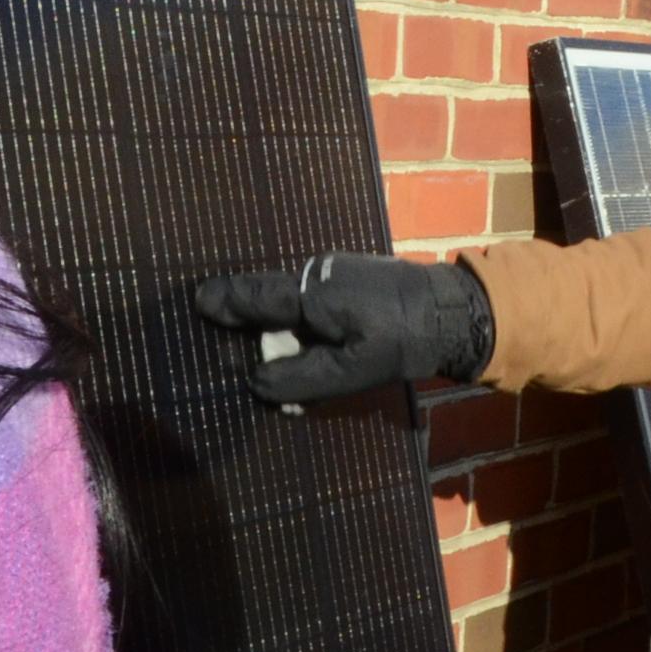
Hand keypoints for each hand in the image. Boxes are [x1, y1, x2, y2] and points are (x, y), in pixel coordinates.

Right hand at [191, 254, 495, 405]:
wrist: (452, 311)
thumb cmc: (401, 341)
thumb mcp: (351, 371)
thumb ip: (299, 378)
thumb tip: (254, 381)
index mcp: (313, 295)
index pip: (257, 298)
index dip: (225, 303)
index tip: (198, 303)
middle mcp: (318, 274)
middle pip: (269, 295)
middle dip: (245, 310)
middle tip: (216, 318)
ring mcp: (336, 270)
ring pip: (291, 295)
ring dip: (275, 316)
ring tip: (258, 340)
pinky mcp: (351, 275)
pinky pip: (311, 295)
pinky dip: (297, 314)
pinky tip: (300, 336)